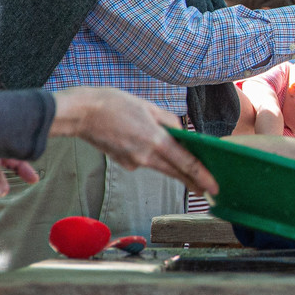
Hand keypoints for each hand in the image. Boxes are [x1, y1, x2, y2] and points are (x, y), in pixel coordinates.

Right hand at [51, 88, 217, 196]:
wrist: (80, 113)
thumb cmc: (114, 104)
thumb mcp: (148, 106)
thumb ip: (168, 122)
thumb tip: (181, 133)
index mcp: (156, 140)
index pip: (185, 163)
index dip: (202, 176)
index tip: (213, 187)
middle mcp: (145, 156)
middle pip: (175, 172)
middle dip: (193, 181)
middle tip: (207, 190)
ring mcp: (132, 162)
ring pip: (160, 166)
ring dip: (173, 168)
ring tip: (188, 170)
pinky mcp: (123, 163)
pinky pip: (143, 160)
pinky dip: (150, 155)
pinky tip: (143, 142)